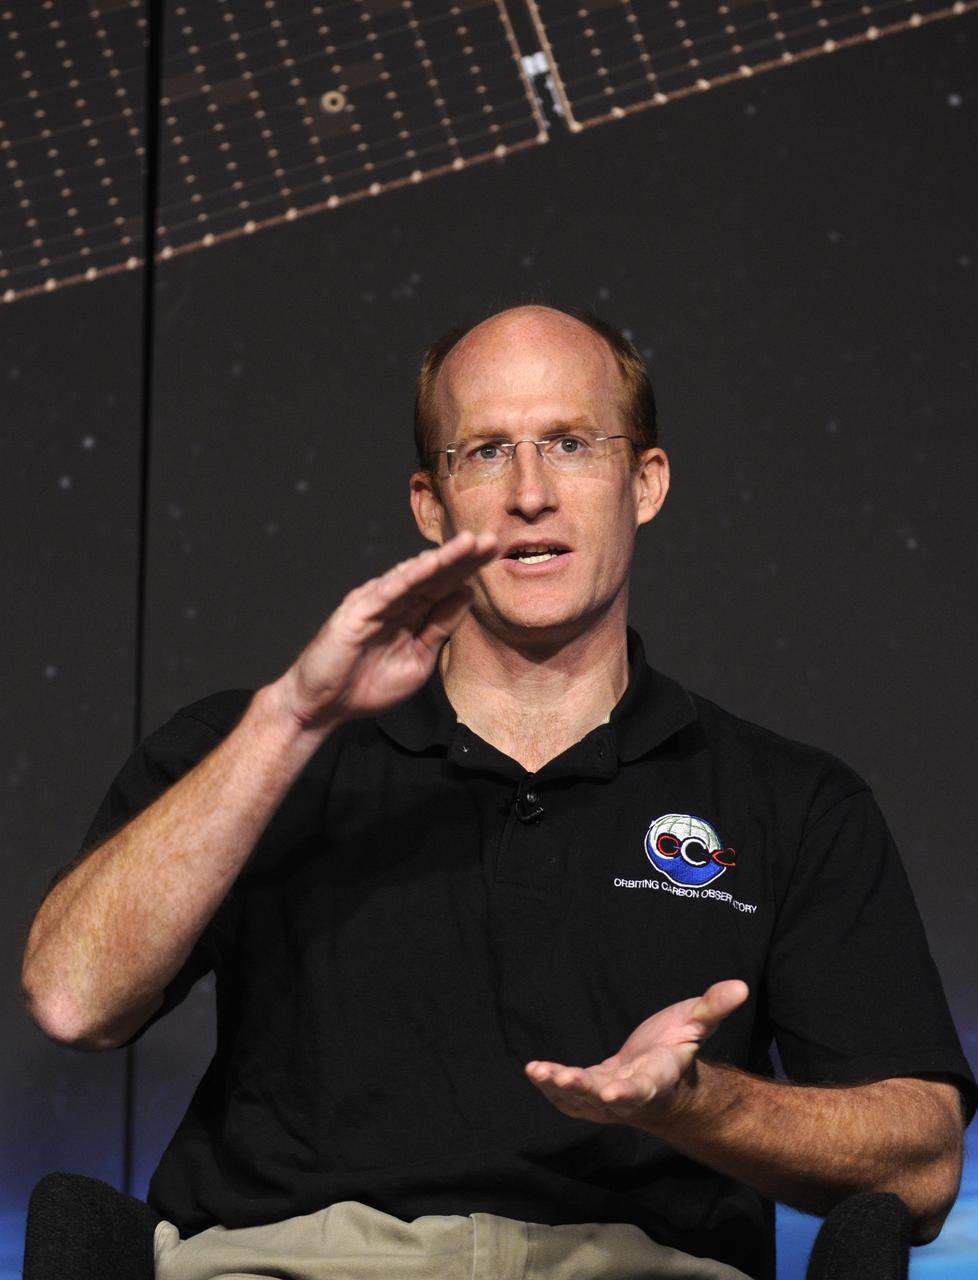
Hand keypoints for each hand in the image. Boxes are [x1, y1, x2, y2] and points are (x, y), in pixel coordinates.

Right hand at [277, 531, 497, 730]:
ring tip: (468, 543)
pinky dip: (408, 577)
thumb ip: (440, 627)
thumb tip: (468, 594)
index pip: (446, 585)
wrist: (324, 705)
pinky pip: (387, 591)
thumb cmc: (367, 685)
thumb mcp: (418, 658)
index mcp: (412, 612)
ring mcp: (375, 602)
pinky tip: (430, 564)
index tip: (496, 552)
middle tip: (491, 539)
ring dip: (442, 559)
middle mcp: (396, 601)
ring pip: (414, 576)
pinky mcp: (356, 611)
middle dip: (463, 557)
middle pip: (435, 574)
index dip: (470, 569)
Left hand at [525, 980, 747, 1126]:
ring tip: (539, 1071)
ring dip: (559, 1087)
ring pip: (581, 1098)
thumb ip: (714, 1006)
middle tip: (562, 1079)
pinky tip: (535, 1072)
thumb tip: (741, 985)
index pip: (643, 1087)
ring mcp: (608, 1096)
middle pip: (606, 1096)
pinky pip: (568, 1096)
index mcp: (658, 1077)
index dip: (628, 1091)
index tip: (610, 1092)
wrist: (664, 1077)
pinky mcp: (591, 1092)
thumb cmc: (677, 1047)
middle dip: (583, 1089)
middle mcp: (631, 1093)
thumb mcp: (697, 1023)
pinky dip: (551, 1087)